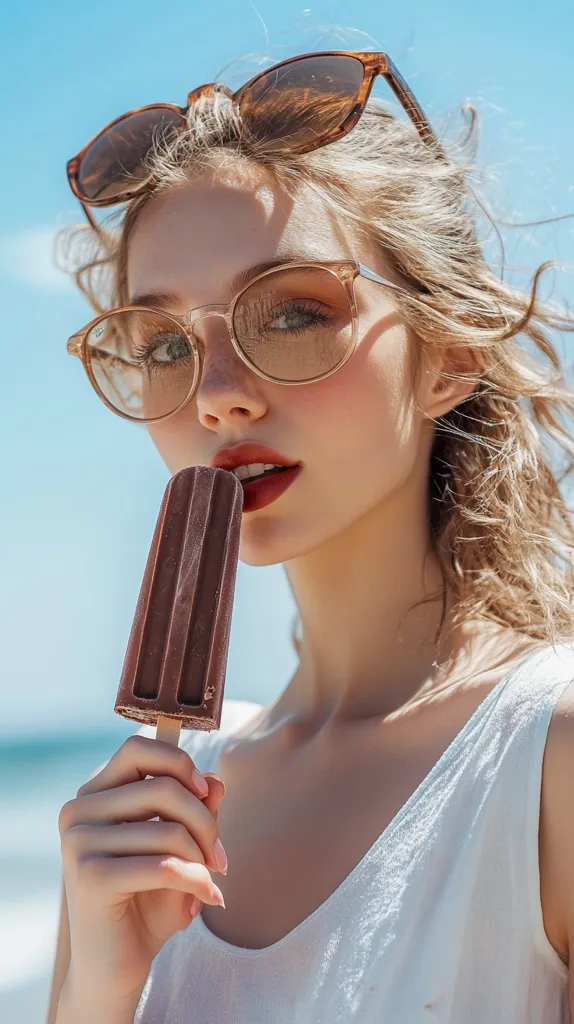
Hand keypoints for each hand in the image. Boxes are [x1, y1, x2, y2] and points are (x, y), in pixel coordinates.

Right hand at [58, 735, 226, 1011]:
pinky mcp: (90, 876)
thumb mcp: (177, 848)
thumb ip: (195, 809)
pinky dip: (197, 881)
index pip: (138, 749)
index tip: (207, 793)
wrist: (116, 967)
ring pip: (169, 829)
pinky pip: (165, 865)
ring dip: (204, 858)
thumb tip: (216, 780)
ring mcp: (79, 842)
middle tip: (220, 856)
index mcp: (93, 795)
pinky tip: (209, 898)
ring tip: (212, 880)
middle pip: (163, 787)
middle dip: (205, 821)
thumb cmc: (147, 901)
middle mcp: (78, 811)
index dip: (179, 762)